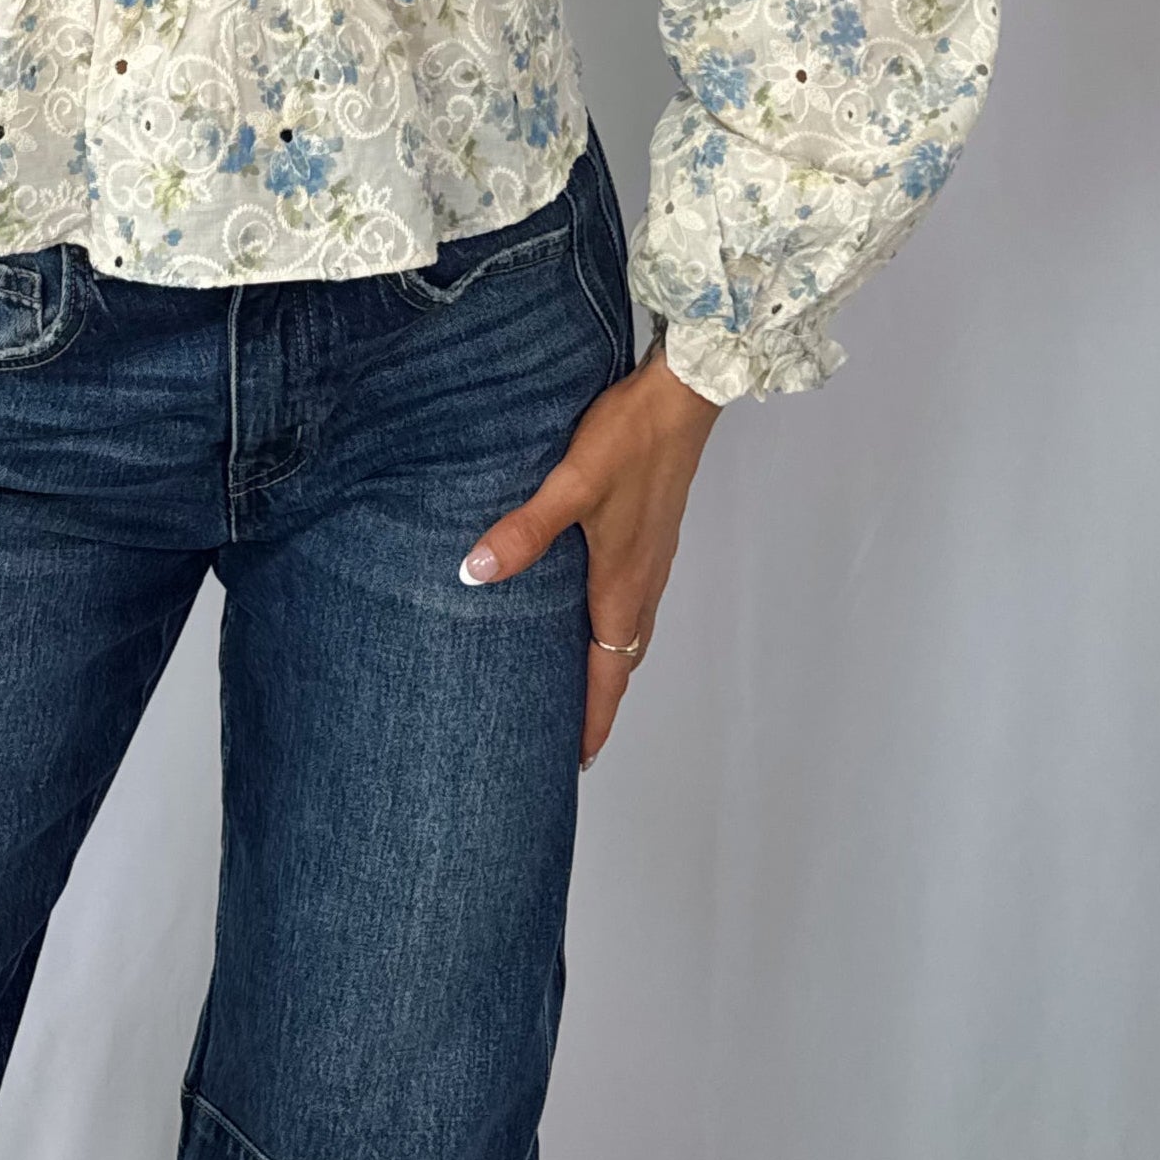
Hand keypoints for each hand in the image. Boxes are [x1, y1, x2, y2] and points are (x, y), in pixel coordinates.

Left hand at [458, 344, 719, 766]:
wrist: (684, 396)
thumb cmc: (630, 439)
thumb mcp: (571, 483)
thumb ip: (525, 531)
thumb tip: (475, 573)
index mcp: (624, 586)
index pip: (610, 675)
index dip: (593, 721)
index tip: (577, 763)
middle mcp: (645, 582)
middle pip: (622, 661)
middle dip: (598, 700)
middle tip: (568, 733)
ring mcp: (654, 558)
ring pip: (630, 630)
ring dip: (607, 662)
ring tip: (574, 681)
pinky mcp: (653, 533)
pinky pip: (633, 599)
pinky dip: (613, 623)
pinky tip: (587, 604)